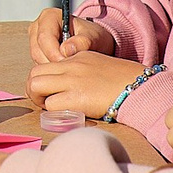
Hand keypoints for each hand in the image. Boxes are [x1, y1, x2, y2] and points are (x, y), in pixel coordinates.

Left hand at [28, 49, 144, 118]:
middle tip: (45, 101)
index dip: (41, 80)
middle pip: (34, 74)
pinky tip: (65, 115)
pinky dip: (53, 113)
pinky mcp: (77, 98)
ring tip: (52, 109)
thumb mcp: (97, 65)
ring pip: (35, 86)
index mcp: (75, 57)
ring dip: (39, 100)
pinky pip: (50, 105)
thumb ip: (80, 69)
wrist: (139, 86)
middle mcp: (70, 66)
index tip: (47, 91)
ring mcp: (72, 81)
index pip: (44, 65)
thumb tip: (68, 85)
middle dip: (34, 90)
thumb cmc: (122, 80)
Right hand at [29, 7, 114, 64]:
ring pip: (37, 59)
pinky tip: (63, 68)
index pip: (44, 38)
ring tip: (69, 66)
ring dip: (51, 67)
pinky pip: (39, 65)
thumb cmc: (91, 36)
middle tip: (70, 67)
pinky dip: (50, 70)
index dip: (54, 53)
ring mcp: (35, 39)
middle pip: (38, 50)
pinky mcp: (36, 51)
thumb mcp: (93, 37)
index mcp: (50, 16)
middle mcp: (38, 27)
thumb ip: (82, 42)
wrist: (91, 42)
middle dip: (53, 62)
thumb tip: (66, 50)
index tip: (67, 62)